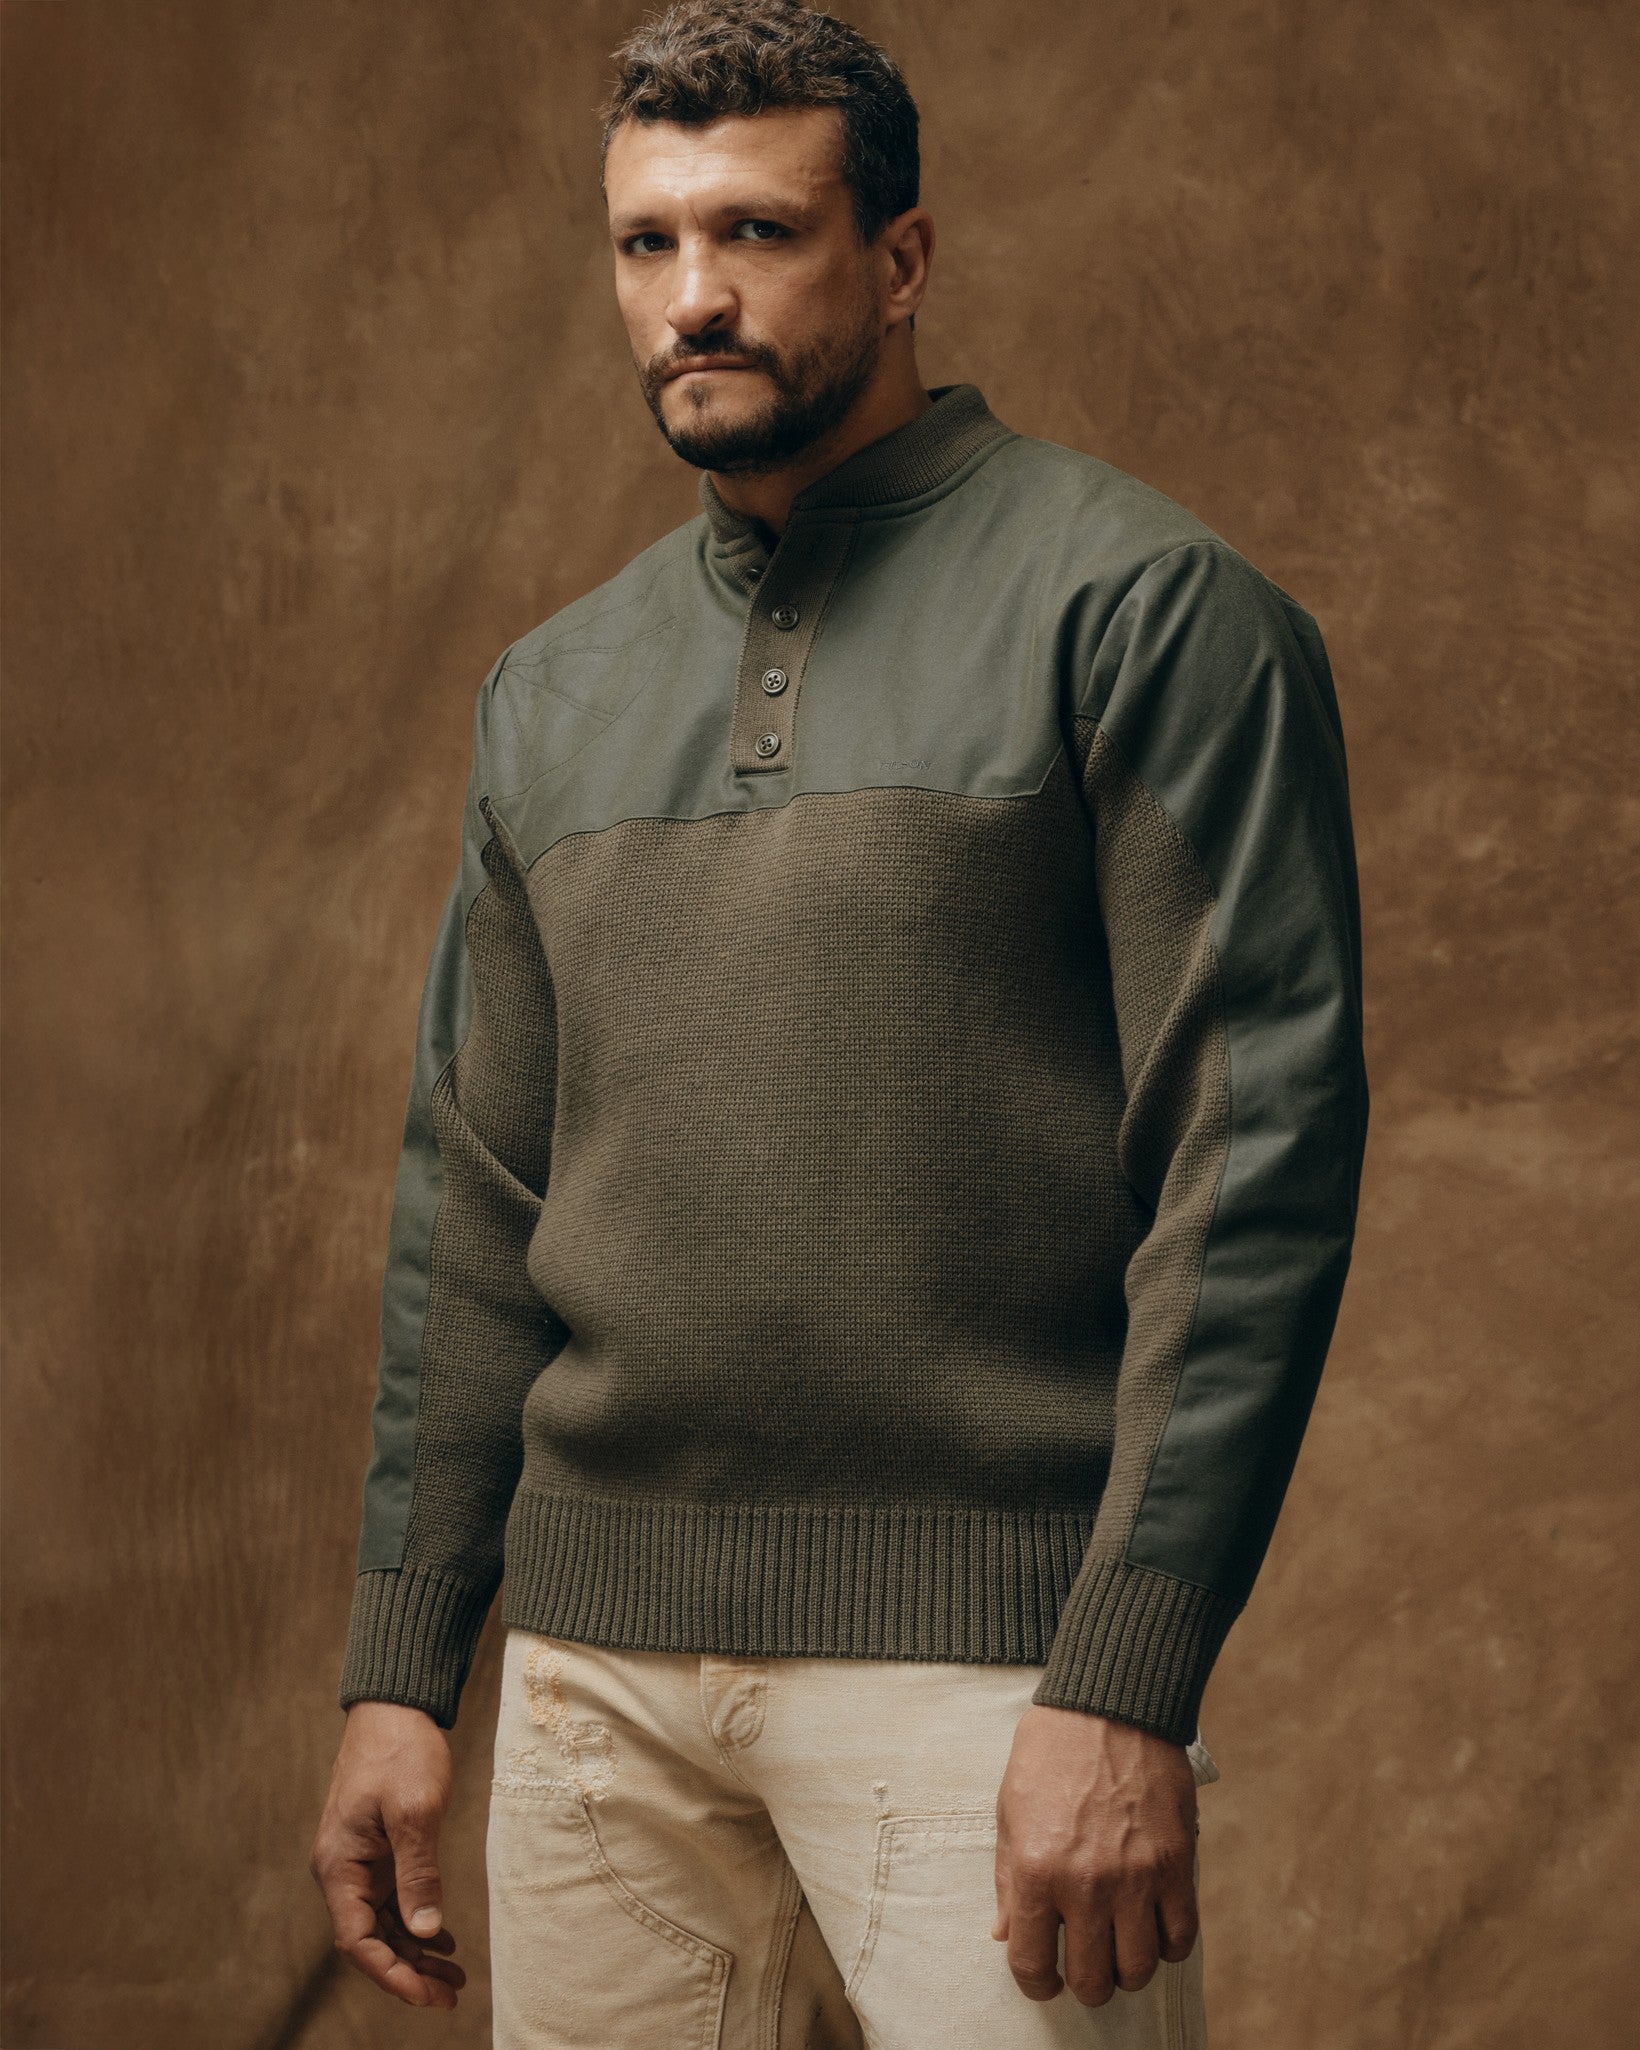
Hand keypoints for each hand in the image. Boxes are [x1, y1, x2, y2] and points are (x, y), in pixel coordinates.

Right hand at [309, 1701, 465, 2008]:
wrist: (394, 1705)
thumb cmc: (401, 1751)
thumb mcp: (415, 1811)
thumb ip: (419, 1874)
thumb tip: (424, 1932)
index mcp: (339, 1865)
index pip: (358, 1941)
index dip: (392, 1974)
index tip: (429, 1996)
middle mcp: (341, 1869)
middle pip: (371, 1939)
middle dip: (409, 1970)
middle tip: (452, 1992)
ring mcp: (358, 1860)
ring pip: (383, 1922)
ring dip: (415, 1949)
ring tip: (455, 1973)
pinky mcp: (376, 1848)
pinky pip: (391, 1899)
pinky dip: (415, 1920)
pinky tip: (443, 1936)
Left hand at [991, 1704, 1197, 2006]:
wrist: (1110, 1704)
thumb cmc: (1051, 1752)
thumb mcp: (1009, 1809)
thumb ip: (1008, 1879)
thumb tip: (1004, 1933)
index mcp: (1035, 1869)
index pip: (1031, 1963)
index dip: (1035, 1982)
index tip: (1043, 1978)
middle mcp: (1085, 1884)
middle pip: (1092, 1979)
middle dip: (1085, 1984)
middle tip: (1084, 1966)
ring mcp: (1136, 1878)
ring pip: (1138, 1969)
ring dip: (1126, 1969)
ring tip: (1119, 1948)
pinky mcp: (1177, 1865)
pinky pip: (1180, 1937)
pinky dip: (1167, 1945)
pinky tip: (1152, 1927)